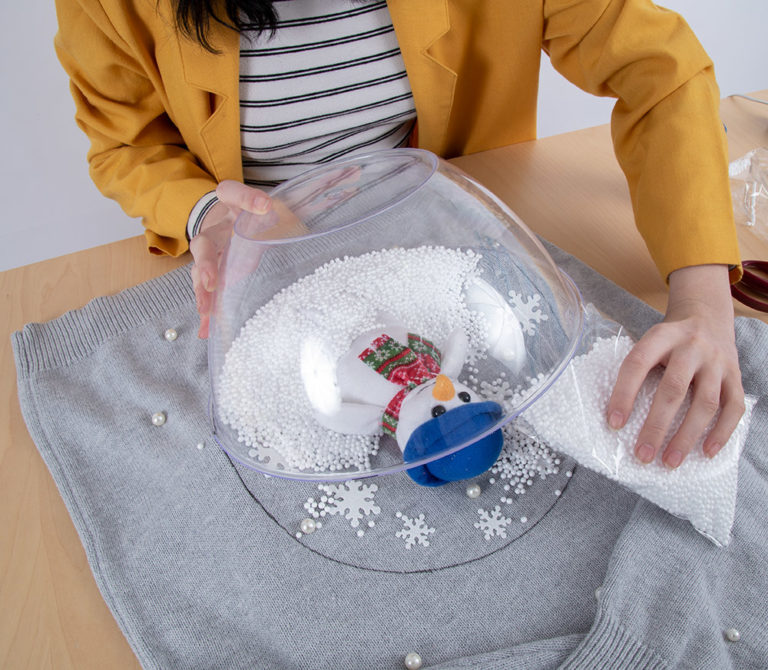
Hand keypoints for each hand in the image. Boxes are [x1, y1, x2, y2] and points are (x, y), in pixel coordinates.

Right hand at [189, 181, 270, 337]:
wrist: (231, 217)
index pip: (232, 193)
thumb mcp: (268, 204)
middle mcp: (214, 229)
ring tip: (205, 313)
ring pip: (200, 273)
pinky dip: (206, 313)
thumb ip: (276, 208)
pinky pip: (207, 293)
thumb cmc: (253, 212)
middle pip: (204, 244)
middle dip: (206, 264)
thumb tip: (284, 211)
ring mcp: (210, 254)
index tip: (265, 206)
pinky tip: (205, 331)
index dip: (247, 198)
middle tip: (212, 282)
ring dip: (202, 293)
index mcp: (229, 204)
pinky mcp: (213, 275)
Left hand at [606, 264, 744, 467]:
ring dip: (687, 436)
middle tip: (642, 454)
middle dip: (656, 426)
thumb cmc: (669, 340)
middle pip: (673, 389)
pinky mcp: (736, 376)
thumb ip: (636, 368)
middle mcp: (692, 347)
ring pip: (705, 403)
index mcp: (662, 336)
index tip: (614, 423)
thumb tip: (616, 414)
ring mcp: (717, 362)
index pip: (638, 364)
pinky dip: (721, 432)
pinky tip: (706, 452)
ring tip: (670, 461)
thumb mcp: (649, 341)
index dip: (624, 394)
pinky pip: (733, 408)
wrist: (707, 316)